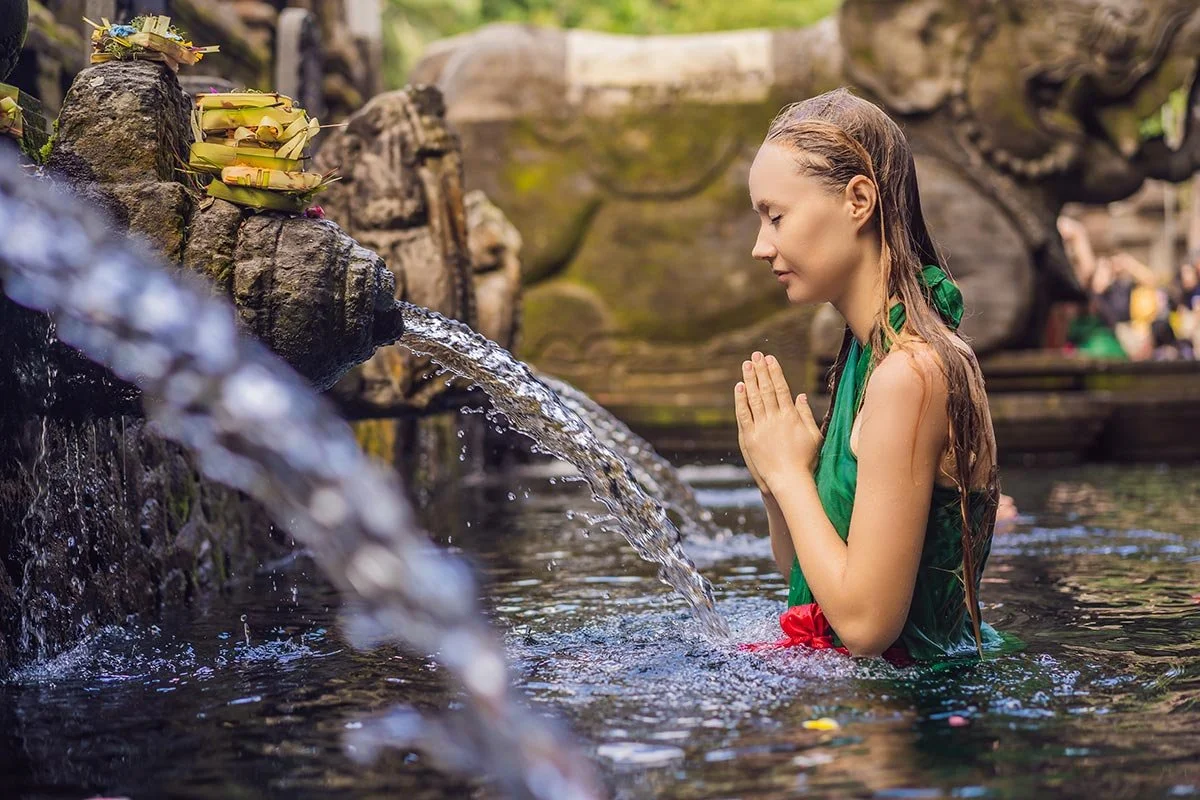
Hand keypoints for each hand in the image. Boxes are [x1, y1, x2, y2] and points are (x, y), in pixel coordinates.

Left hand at [734, 352, 822, 493]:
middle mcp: (775, 419)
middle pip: (766, 389)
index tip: (771, 359)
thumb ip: (806, 415)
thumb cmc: (806, 460)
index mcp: (791, 416)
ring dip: (750, 379)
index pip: (781, 388)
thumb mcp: (814, 436)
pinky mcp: (750, 437)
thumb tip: (800, 396)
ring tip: (747, 365)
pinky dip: (741, 400)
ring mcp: (761, 427)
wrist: (789, 480)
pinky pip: (743, 414)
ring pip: (754, 398)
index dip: (775, 372)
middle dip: (761, 370)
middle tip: (756, 355)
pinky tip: (739, 387)